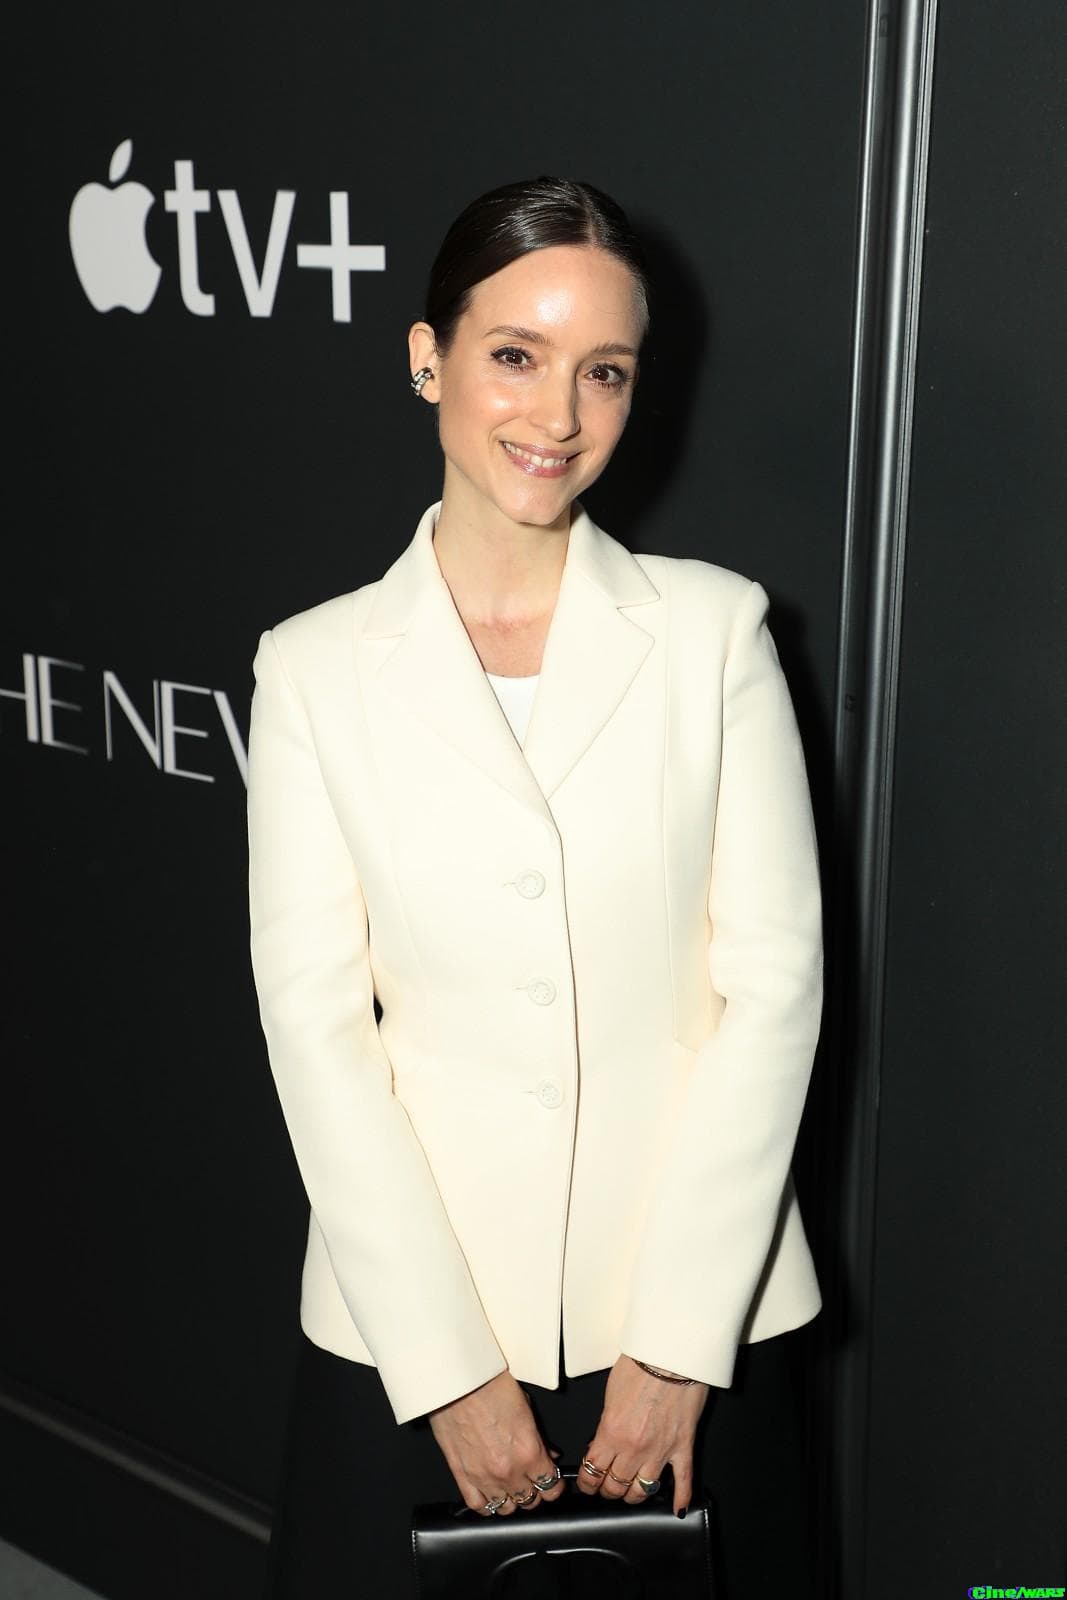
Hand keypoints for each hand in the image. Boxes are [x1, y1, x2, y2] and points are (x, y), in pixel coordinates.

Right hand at [428, 1370, 565, 1516]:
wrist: (459, 1381)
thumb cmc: (491, 1385)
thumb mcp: (526, 1407)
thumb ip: (539, 1438)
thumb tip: (548, 1454)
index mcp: (529, 1451)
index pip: (551, 1486)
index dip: (554, 1484)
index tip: (552, 1481)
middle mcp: (508, 1470)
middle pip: (530, 1500)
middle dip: (534, 1491)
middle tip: (531, 1479)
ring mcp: (484, 1477)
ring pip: (506, 1508)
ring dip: (511, 1498)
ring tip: (511, 1486)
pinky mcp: (462, 1475)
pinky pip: (478, 1505)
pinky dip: (486, 1504)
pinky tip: (490, 1495)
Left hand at [576, 1354, 709, 1515]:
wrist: (672, 1355)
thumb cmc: (641, 1364)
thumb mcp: (610, 1394)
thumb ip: (606, 1422)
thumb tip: (604, 1439)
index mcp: (611, 1433)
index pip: (592, 1471)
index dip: (587, 1482)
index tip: (586, 1483)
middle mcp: (634, 1448)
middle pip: (615, 1486)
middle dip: (607, 1490)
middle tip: (605, 1487)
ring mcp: (661, 1451)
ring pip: (643, 1490)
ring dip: (634, 1494)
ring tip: (630, 1492)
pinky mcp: (684, 1446)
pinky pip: (683, 1480)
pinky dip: (681, 1498)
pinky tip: (677, 1509)